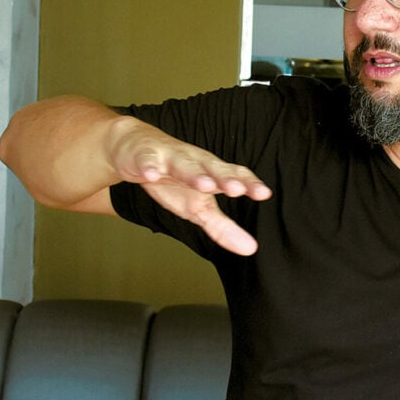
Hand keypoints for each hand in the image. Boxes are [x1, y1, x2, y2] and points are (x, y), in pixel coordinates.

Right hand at [111, 118, 270, 255]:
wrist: (135, 150)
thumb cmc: (173, 180)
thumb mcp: (198, 206)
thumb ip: (223, 227)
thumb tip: (250, 249)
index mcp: (212, 172)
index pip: (234, 175)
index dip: (249, 183)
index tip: (264, 194)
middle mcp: (195, 161)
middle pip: (213, 167)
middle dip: (225, 177)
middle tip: (237, 189)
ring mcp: (169, 158)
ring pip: (184, 164)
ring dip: (194, 173)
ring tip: (205, 185)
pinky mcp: (144, 157)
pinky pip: (147, 162)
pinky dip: (149, 167)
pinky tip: (151, 175)